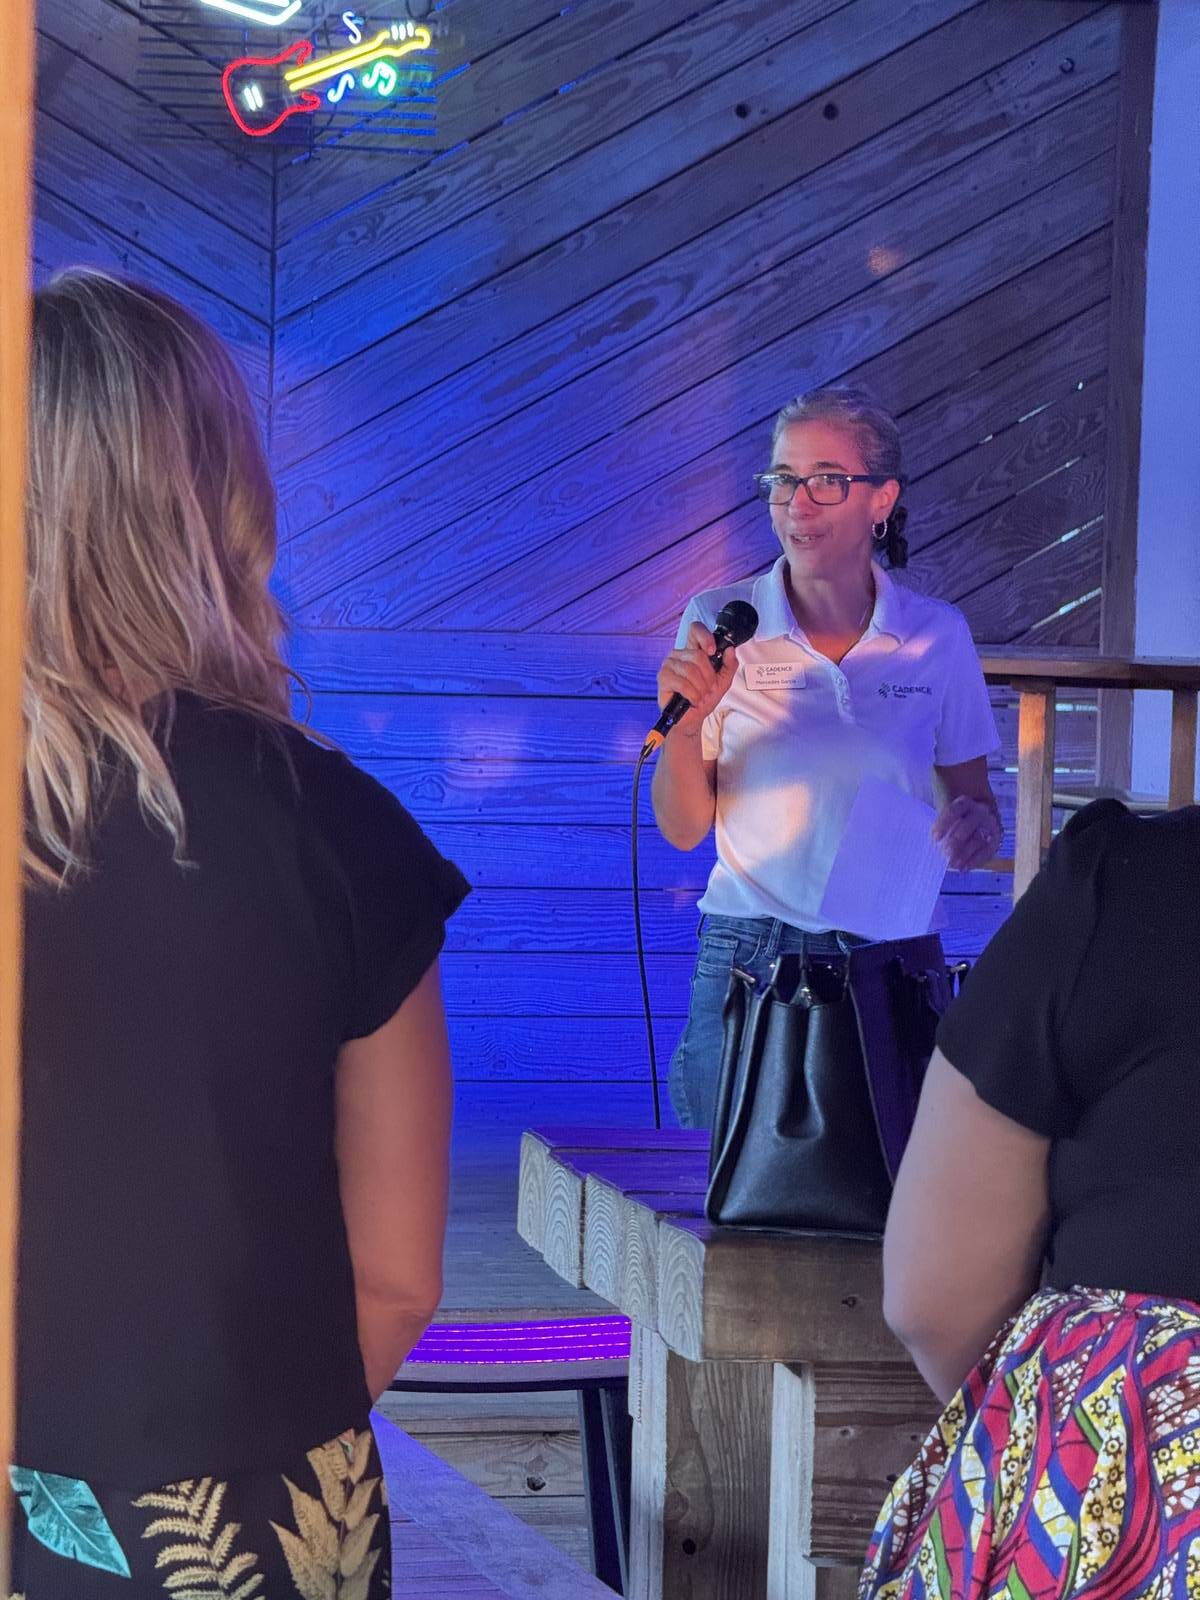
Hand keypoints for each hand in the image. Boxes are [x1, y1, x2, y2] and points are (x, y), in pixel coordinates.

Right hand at [655, 621, 738, 737]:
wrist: (692, 719)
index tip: (713, 651)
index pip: (695, 630)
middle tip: (708, 688)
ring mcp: (669, 665)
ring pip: (691, 670)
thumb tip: (730, 650)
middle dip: (708, 676)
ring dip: (701, 688)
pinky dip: (692, 694)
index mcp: (692, 651)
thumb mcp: (723, 681)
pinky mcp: (663, 678)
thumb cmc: (704, 698)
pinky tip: (692, 700)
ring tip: (700, 696)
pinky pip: (683, 683)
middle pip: (698, 655)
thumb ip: (729, 665)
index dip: (705, 636)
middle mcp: (679, 654)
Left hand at [932, 794, 1001, 870]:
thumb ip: (943, 826)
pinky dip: (975, 860)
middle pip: (967, 825)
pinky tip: (964, 868)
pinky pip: (987, 849)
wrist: (981, 815)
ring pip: (978, 838)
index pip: (953, 811)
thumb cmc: (958, 817)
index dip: (943, 824)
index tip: (934, 838)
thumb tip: (934, 844)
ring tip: (953, 864)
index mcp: (965, 802)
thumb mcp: (950, 815)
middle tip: (945, 854)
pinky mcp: (996, 837)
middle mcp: (980, 811)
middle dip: (955, 841)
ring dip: (965, 853)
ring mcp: (990, 824)